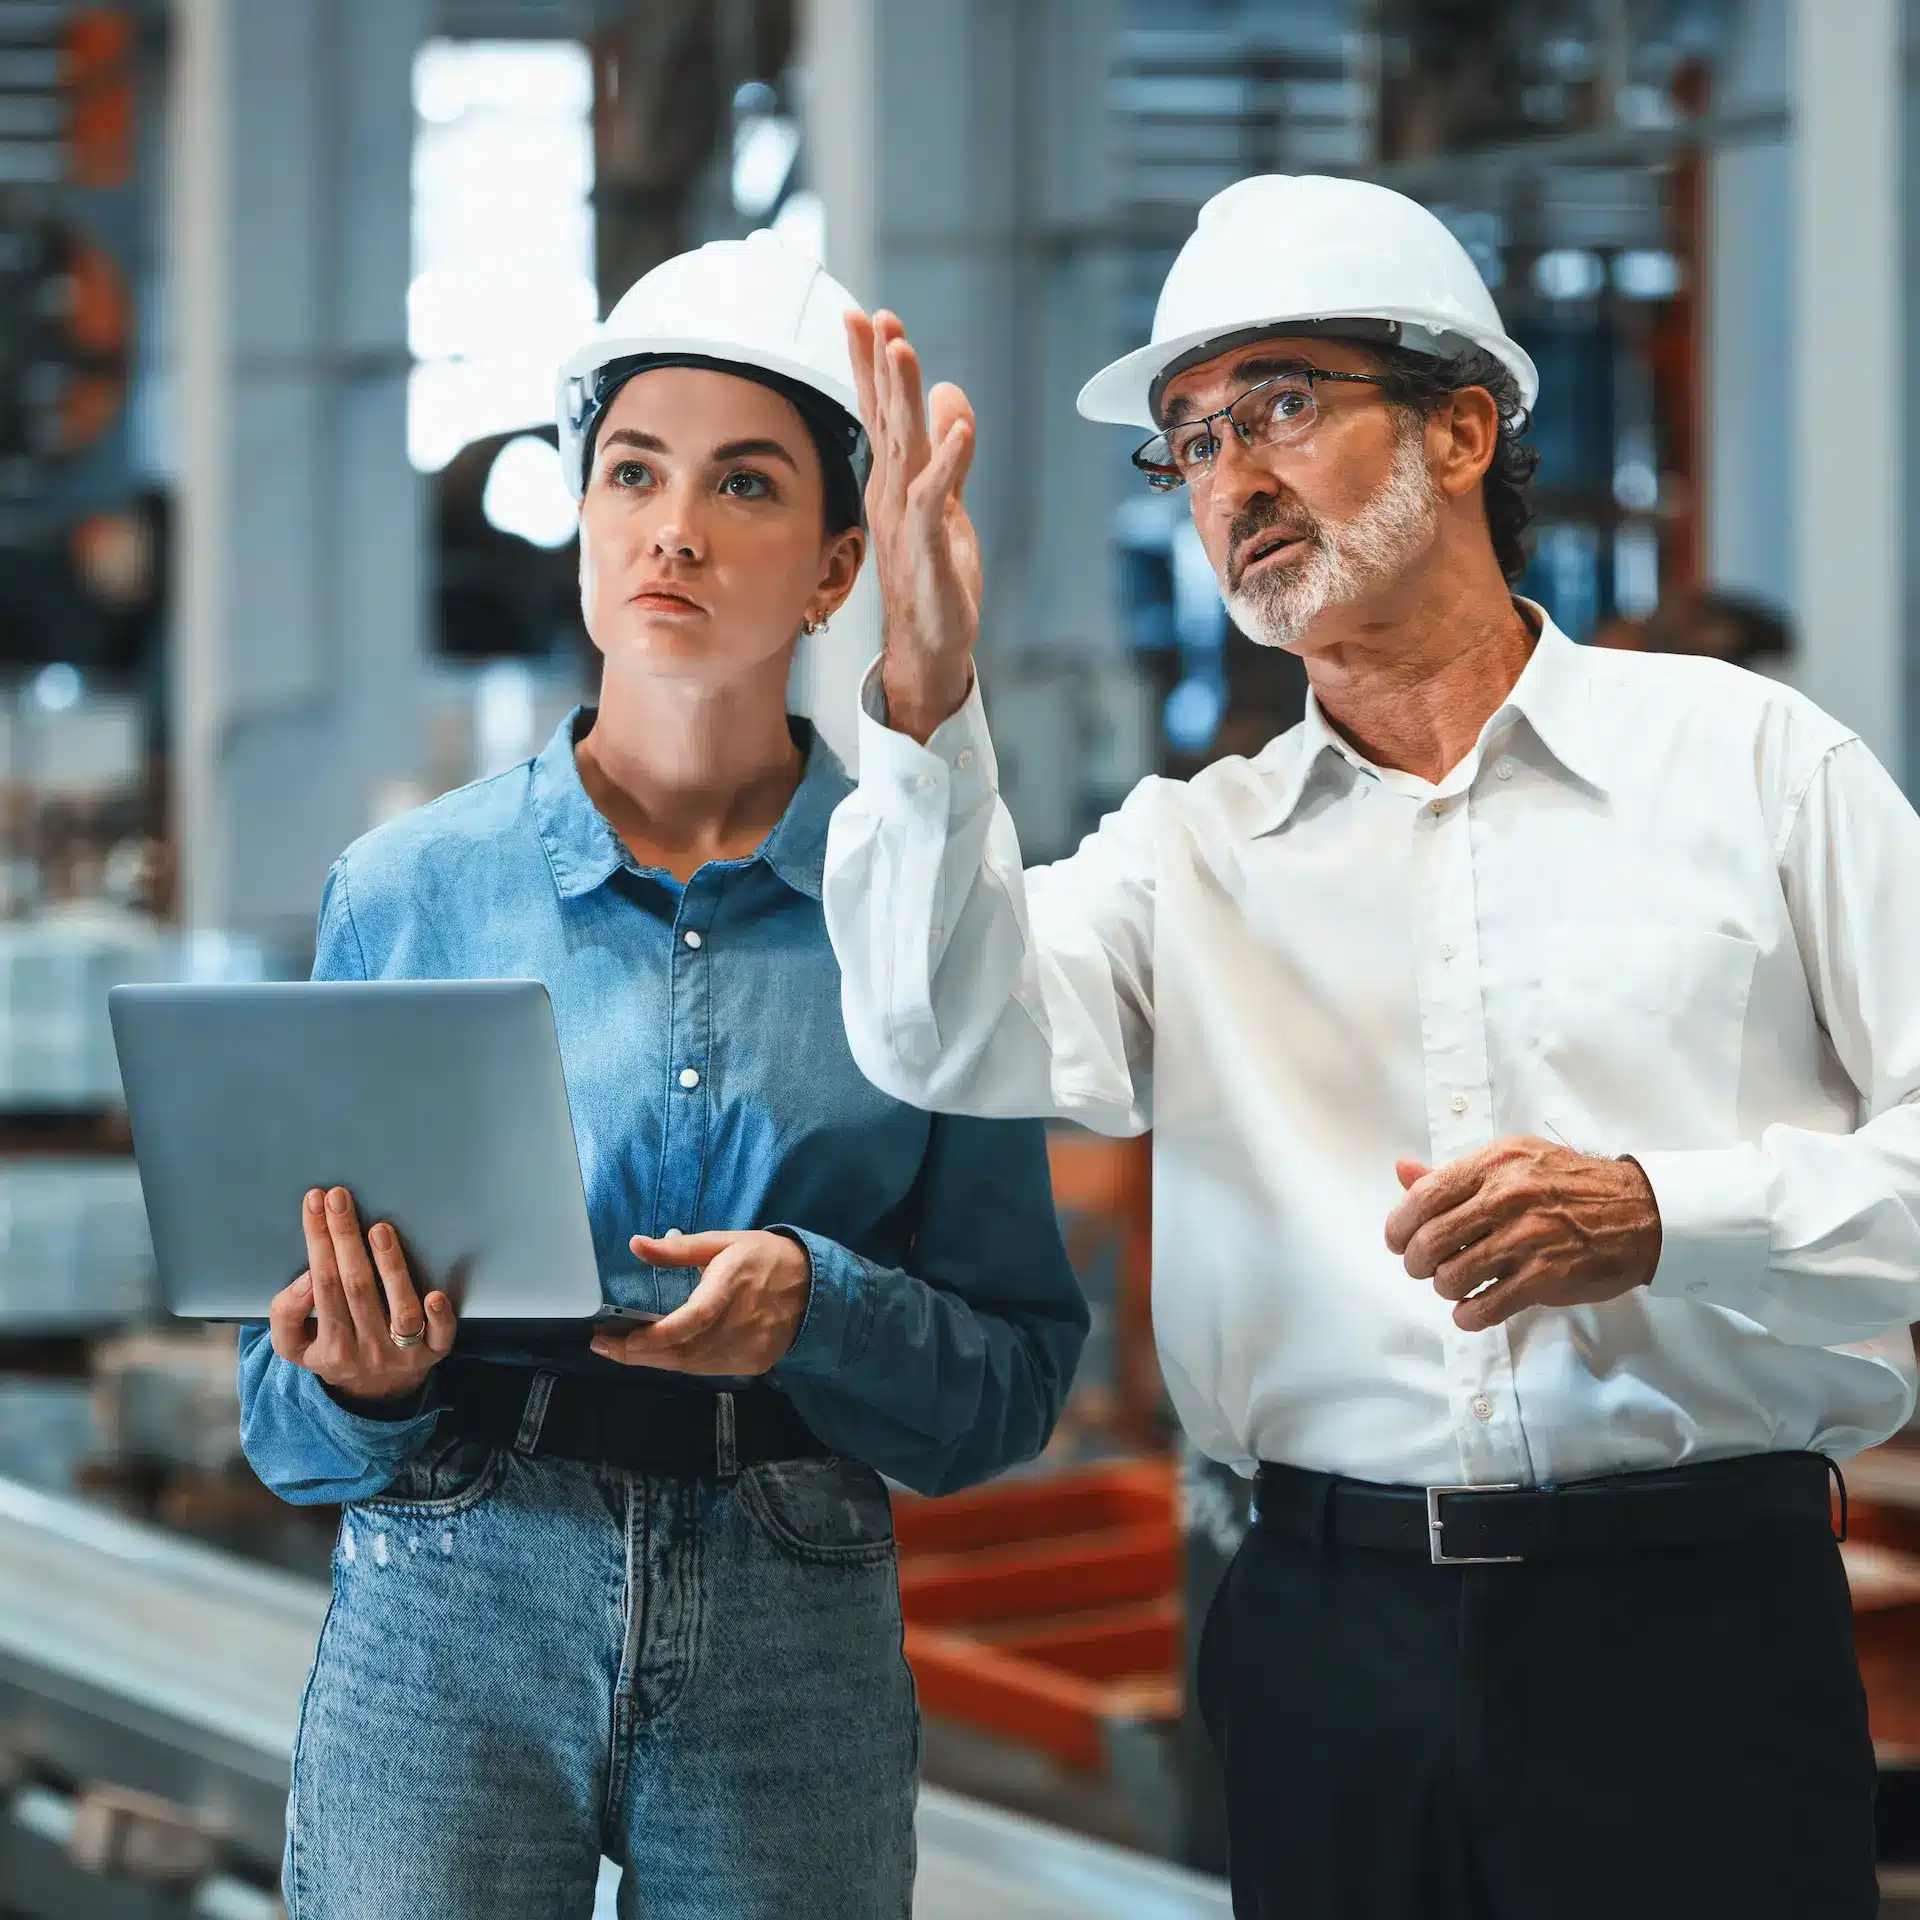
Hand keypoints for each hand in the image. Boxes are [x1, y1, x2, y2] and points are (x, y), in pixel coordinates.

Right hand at [268, 1187, 456, 1401]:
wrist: (375, 1395)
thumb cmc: (334, 1351)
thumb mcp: (295, 1345)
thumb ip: (287, 1314)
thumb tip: (308, 1278)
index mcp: (330, 1346)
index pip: (323, 1284)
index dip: (318, 1242)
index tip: (315, 1202)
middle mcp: (367, 1349)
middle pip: (355, 1288)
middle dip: (345, 1238)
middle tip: (340, 1197)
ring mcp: (404, 1352)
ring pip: (399, 1308)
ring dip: (390, 1267)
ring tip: (380, 1229)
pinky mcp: (435, 1353)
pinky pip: (440, 1336)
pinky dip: (439, 1316)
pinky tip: (435, 1293)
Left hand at [589, 1230, 811, 1375]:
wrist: (816, 1288)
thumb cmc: (765, 1258)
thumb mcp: (724, 1242)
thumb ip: (679, 1250)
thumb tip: (637, 1244)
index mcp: (730, 1288)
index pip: (689, 1321)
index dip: (652, 1336)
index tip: (617, 1338)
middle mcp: (738, 1325)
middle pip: (680, 1351)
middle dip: (636, 1353)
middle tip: (603, 1346)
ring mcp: (746, 1350)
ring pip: (689, 1366)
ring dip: (653, 1361)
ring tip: (623, 1350)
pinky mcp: (752, 1364)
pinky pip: (706, 1369)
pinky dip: (679, 1364)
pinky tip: (660, 1355)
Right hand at [844, 308, 980, 742]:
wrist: (929, 645)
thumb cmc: (934, 576)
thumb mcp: (947, 503)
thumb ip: (950, 450)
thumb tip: (950, 395)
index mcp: (895, 481)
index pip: (879, 414)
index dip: (870, 366)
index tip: (862, 318)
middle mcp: (893, 494)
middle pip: (885, 420)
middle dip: (879, 367)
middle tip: (874, 318)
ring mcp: (907, 520)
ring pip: (904, 449)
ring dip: (903, 399)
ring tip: (905, 351)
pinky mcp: (928, 548)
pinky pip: (934, 499)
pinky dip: (947, 463)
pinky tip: (956, 429)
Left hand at [1383, 1137, 1661, 1332]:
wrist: (1639, 1211)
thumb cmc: (1569, 1185)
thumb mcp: (1513, 1162)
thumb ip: (1456, 1172)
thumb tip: (1403, 1171)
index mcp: (1495, 1165)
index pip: (1424, 1196)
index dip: (1400, 1225)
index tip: (1397, 1239)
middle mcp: (1508, 1198)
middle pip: (1431, 1240)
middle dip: (1415, 1261)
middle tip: (1421, 1267)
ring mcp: (1528, 1238)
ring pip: (1453, 1276)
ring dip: (1443, 1287)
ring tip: (1451, 1284)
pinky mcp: (1547, 1277)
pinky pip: (1487, 1305)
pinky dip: (1468, 1314)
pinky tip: (1469, 1310)